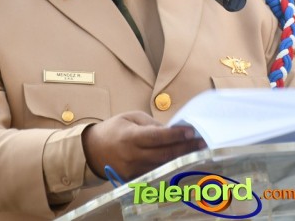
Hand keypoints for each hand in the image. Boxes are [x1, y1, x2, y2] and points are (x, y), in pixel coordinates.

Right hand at [81, 111, 205, 180]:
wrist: (92, 150)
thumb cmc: (114, 129)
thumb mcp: (130, 117)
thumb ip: (151, 124)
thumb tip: (172, 130)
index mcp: (130, 137)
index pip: (157, 137)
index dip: (176, 135)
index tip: (191, 131)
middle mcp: (132, 155)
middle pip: (164, 154)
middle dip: (185, 148)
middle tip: (202, 143)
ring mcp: (133, 170)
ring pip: (162, 165)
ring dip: (181, 158)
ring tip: (197, 151)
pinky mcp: (134, 178)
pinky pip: (156, 171)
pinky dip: (170, 165)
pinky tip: (183, 160)